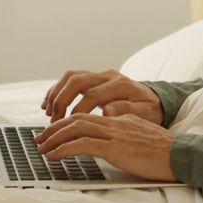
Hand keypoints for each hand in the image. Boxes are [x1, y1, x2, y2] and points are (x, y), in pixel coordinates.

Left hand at [35, 113, 176, 181]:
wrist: (180, 154)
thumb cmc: (164, 149)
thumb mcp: (140, 132)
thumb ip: (123, 125)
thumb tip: (107, 122)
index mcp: (121, 116)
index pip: (87, 114)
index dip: (67, 122)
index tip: (54, 131)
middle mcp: (115, 120)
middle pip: (77, 117)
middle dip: (55, 128)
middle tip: (40, 139)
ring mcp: (114, 132)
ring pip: (76, 128)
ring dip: (54, 138)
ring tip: (42, 148)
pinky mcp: (115, 147)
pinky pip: (82, 144)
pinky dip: (64, 148)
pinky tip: (54, 155)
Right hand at [41, 69, 164, 123]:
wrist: (154, 100)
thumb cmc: (150, 110)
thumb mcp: (146, 113)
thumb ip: (128, 110)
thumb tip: (107, 110)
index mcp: (121, 84)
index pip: (93, 94)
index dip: (78, 110)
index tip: (70, 126)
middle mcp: (109, 76)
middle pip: (77, 80)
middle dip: (62, 100)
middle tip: (54, 121)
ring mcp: (100, 76)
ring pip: (71, 77)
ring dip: (56, 94)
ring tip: (48, 113)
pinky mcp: (94, 79)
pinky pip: (71, 79)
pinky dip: (58, 90)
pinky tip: (49, 105)